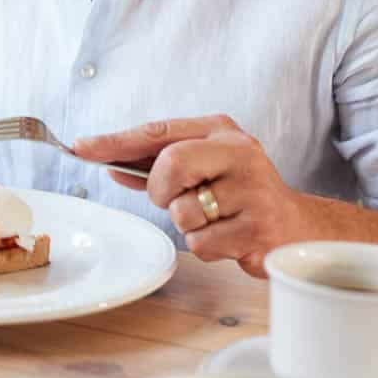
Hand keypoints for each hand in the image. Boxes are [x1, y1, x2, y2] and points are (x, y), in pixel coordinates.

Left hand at [74, 116, 304, 276]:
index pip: (158, 131)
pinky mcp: (257, 228)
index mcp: (221, 130)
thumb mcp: (204, 167)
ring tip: (215, 219)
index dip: (116, 141)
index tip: (81, 148)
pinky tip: (230, 238)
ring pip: (182, 213)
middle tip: (178, 199)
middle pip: (170, 165)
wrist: (297, 226)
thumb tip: (108, 164)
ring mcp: (252, 190)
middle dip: (162, 191)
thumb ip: (157, 165)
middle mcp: (239, 152)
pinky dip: (207, 247)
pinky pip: (201, 244)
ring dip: (188, 225)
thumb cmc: (240, 193)